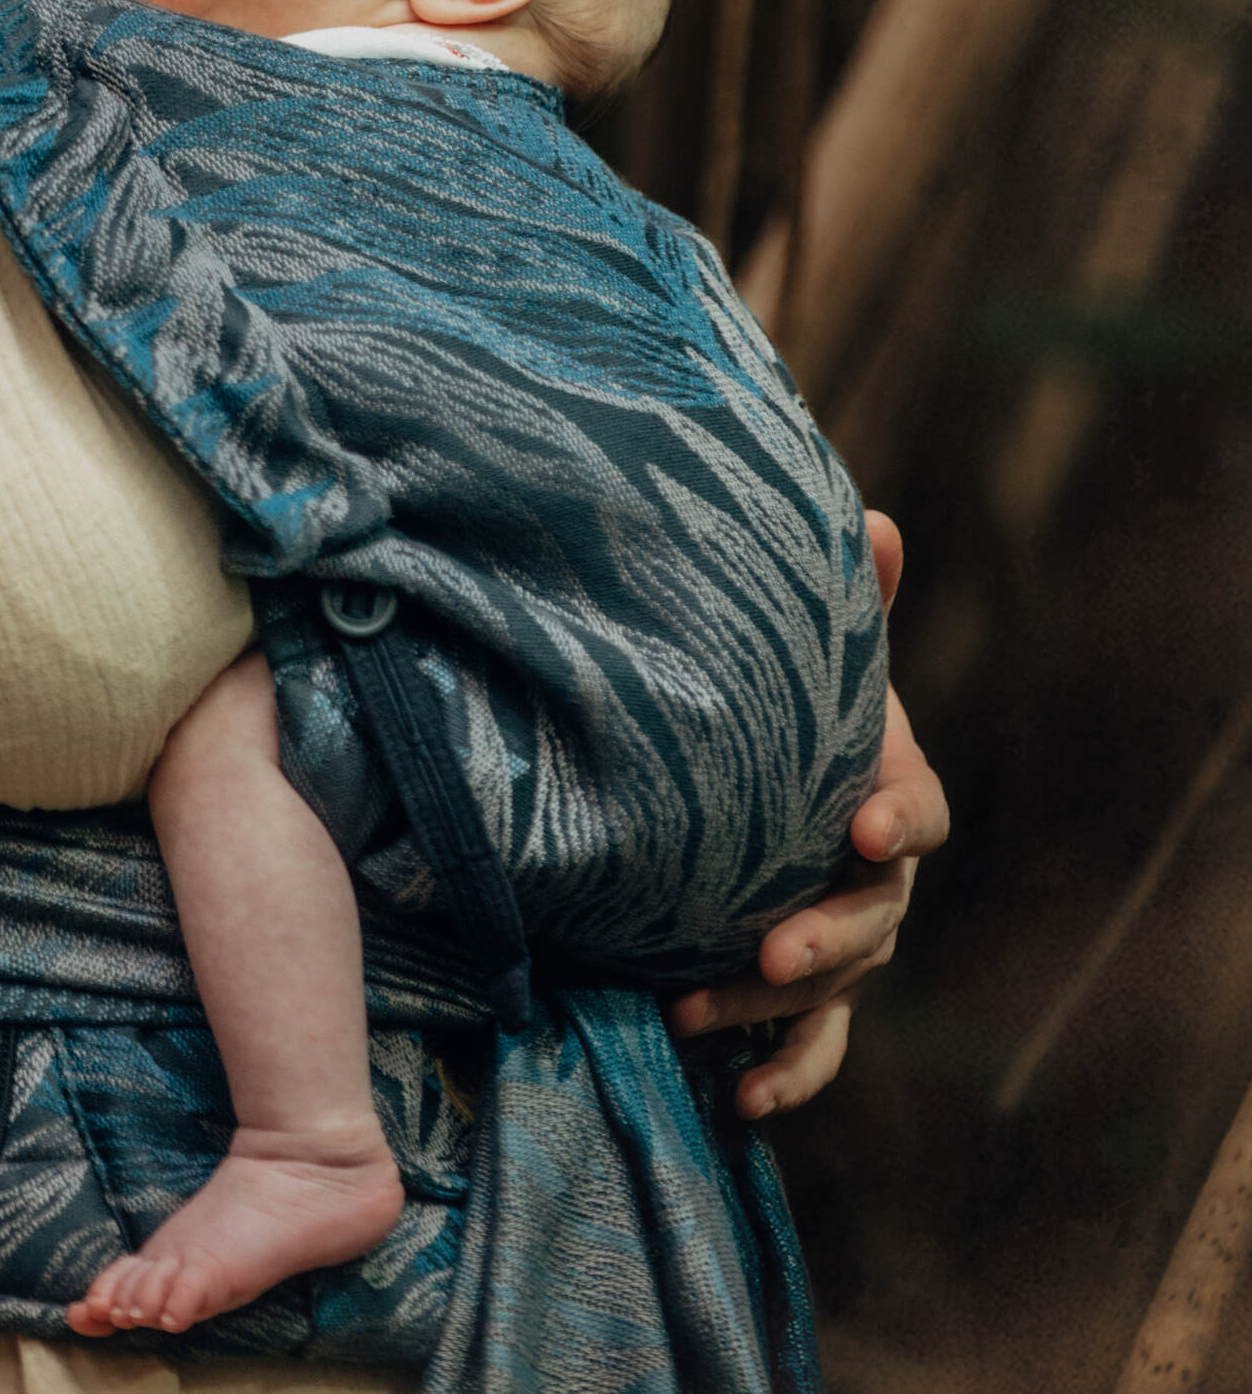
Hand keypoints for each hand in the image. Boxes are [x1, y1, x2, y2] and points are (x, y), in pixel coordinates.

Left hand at [665, 510, 947, 1118]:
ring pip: (835, 989)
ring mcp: (842, 938)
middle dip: (828, 937)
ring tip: (695, 1013)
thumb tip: (875, 515)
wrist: (738, 765)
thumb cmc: (783, 703)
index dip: (901, 821)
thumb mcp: (807, 649)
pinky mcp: (800, 989)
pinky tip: (739, 1100)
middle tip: (771, 946)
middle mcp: (876, 877)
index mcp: (888, 791)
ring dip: (777, 1008)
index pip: (919, 813)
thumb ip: (843, 598)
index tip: (864, 827)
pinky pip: (810, 1048)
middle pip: (876, 919)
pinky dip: (785, 1075)